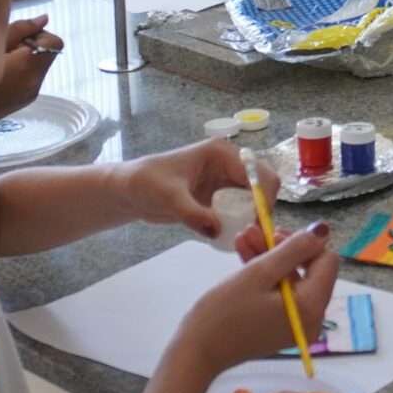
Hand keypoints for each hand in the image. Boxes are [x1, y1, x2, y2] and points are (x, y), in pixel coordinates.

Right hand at [0, 17, 60, 135]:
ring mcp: (28, 96)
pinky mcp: (20, 103)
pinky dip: (17, 70)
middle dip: (28, 44)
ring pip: (37, 66)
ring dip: (22, 57)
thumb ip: (18, 30)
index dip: (37, 33)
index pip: (55, 42)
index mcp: (28, 67)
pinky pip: (27, 78)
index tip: (15, 36)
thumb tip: (43, 20)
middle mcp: (34, 84)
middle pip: (46, 54)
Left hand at [116, 138, 270, 241]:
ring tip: (239, 238)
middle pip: (262, 188)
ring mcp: (225, 183)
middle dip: (260, 211)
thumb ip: (192, 213)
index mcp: (221, 153)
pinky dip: (239, 225)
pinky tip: (229, 238)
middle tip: (249, 235)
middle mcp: (229, 165)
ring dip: (251, 220)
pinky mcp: (219, 199)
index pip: (258, 173)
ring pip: (253, 202)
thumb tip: (217, 230)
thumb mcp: (168, 197)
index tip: (255, 223)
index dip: (263, 198)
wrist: (129, 192)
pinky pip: (240, 213)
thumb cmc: (145, 183)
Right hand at [176, 218, 338, 379]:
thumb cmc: (225, 312)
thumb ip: (293, 249)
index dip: (304, 243)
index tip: (274, 233)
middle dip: (282, 248)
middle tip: (255, 231)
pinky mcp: (279, 327)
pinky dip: (265, 276)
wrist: (197, 352)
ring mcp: (295, 325)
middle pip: (309, 271)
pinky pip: (280, 295)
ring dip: (269, 257)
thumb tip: (322, 230)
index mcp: (311, 307)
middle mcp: (311, 319)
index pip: (326, 261)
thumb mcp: (259, 272)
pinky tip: (244, 253)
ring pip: (291, 280)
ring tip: (243, 236)